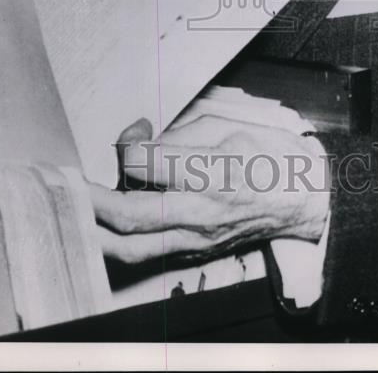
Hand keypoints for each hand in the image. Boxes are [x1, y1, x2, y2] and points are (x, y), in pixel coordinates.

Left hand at [89, 115, 329, 264]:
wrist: (306, 198)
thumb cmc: (271, 156)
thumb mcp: (228, 125)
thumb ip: (179, 135)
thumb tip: (142, 143)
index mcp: (210, 173)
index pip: (147, 165)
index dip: (127, 146)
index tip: (133, 132)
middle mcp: (200, 211)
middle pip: (129, 218)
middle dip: (91, 202)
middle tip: (71, 184)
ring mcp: (196, 238)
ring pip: (132, 247)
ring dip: (97, 230)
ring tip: (79, 209)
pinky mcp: (195, 250)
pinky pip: (148, 253)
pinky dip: (122, 239)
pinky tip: (109, 222)